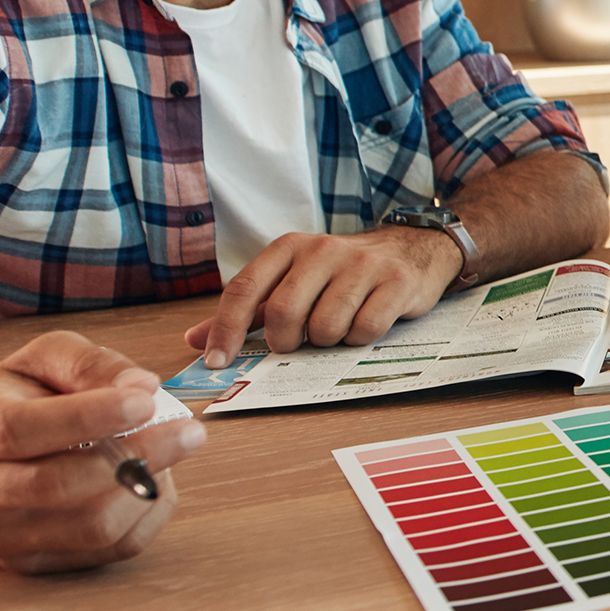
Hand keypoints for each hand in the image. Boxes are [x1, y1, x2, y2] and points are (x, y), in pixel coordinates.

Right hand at [0, 334, 202, 571]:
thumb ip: (90, 364)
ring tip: (169, 452)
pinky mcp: (34, 563)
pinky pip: (111, 548)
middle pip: (57, 486)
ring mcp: (2, 536)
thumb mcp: (42, 360)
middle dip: (136, 458)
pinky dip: (149, 513)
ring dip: (147, 488)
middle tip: (190, 432)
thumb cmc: (12, 402)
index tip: (145, 402)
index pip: (22, 430)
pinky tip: (153, 480)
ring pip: (91, 527)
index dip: (88, 416)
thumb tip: (142, 386)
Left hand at [187, 226, 460, 365]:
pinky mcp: (396, 282)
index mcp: (290, 247)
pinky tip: (364, 324)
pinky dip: (359, 339)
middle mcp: (323, 250)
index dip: (225, 330)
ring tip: (337, 328)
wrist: (414, 248)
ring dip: (328, 341)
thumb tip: (195, 340)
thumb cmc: (344, 272)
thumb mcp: (294, 279)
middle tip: (298, 343)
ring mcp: (362, 264)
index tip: (216, 363)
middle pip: (284, 312)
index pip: (244, 288)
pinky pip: (365, 329)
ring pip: (326, 326)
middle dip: (286, 341)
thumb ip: (248, 309)